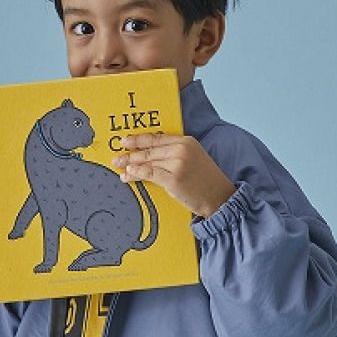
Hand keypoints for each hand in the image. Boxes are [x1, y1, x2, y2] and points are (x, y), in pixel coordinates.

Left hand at [111, 134, 234, 218]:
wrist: (219, 197)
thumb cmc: (206, 181)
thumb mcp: (193, 159)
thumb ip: (175, 153)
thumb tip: (151, 156)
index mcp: (186, 141)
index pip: (157, 138)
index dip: (139, 139)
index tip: (126, 141)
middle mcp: (181, 149)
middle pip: (149, 150)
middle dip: (130, 153)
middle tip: (117, 156)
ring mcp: (177, 164)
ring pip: (147, 162)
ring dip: (130, 165)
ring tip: (119, 167)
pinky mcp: (173, 179)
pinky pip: (149, 174)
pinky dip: (136, 174)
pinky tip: (128, 175)